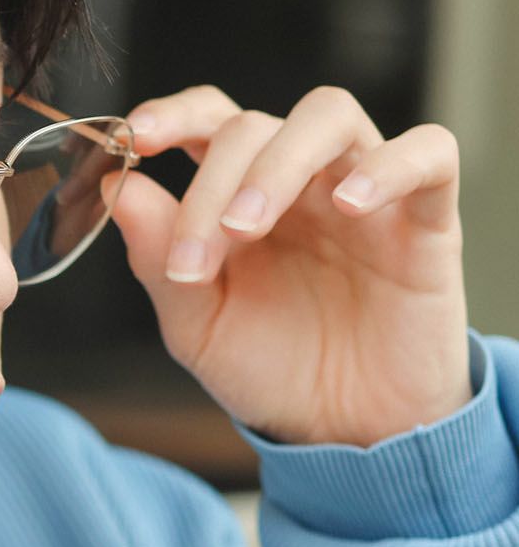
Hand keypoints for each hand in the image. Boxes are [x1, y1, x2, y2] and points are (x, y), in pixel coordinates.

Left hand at [107, 84, 471, 446]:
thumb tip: (117, 189)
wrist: (345, 432)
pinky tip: (350, 204)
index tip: (136, 137)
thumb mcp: (197, 327)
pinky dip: (389, 165)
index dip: (174, 114)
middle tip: (192, 261)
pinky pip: (429, 154)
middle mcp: (300, 181)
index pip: (210, 120)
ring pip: (329, 116)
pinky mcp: (426, 221)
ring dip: (277, 163)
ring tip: (248, 228)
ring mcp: (363, 193)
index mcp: (240, 196)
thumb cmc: (272, 369)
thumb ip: (156, 258)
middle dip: (210, 187)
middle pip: (253, 126)